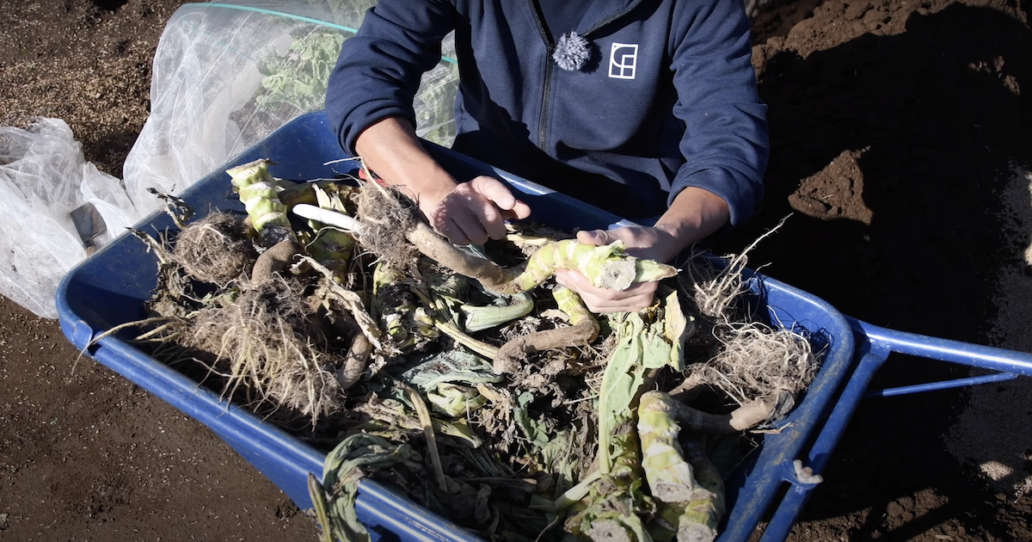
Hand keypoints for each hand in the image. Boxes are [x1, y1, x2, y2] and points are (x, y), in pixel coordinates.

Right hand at [420, 176, 531, 245]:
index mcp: (481, 184)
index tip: (510, 203)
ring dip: (481, 237)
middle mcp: (465, 192)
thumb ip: (513, 207)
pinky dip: (466, 241)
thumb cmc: (478, 204)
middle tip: (493, 230)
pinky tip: (463, 231)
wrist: (443, 201)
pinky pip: (463, 241)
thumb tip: (527, 211)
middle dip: (497, 230)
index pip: (492, 187)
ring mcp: (451, 207)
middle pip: (490, 218)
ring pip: (478, 235)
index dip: (502, 195)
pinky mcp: (441, 221)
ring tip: (475, 229)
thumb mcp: (495, 202)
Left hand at [554, 226, 678, 312]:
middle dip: (579, 287)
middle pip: (603, 300)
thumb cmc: (642, 239)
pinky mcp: (630, 306)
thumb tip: (581, 236)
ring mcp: (637, 304)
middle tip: (561, 273)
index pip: (609, 290)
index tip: (568, 270)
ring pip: (601, 305)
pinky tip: (578, 284)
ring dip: (581, 293)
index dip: (586, 283)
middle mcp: (642, 298)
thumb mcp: (624, 234)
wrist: (659, 246)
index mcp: (644, 281)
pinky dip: (589, 296)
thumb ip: (603, 237)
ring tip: (566, 278)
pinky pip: (604, 306)